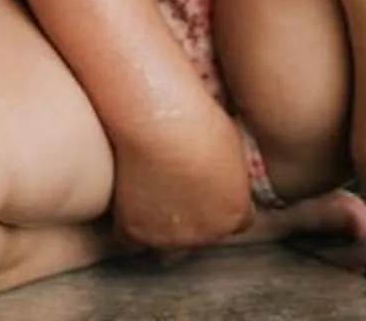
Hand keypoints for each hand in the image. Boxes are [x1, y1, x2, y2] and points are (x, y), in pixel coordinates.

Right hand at [107, 98, 255, 253]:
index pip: (237, 223)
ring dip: (161, 227)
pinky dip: (128, 227)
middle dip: (194, 217)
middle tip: (178, 187)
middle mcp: (207, 232)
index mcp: (236, 212)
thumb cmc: (196, 120)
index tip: (210, 190)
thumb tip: (221, 163)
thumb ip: (229, 167)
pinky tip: (128, 206)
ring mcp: (171, 237)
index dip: (221, 205)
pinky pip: (130, 241)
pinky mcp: (136, 231)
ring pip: (167, 245)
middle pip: (202, 236)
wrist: (158, 124)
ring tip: (152, 196)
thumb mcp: (230, 142)